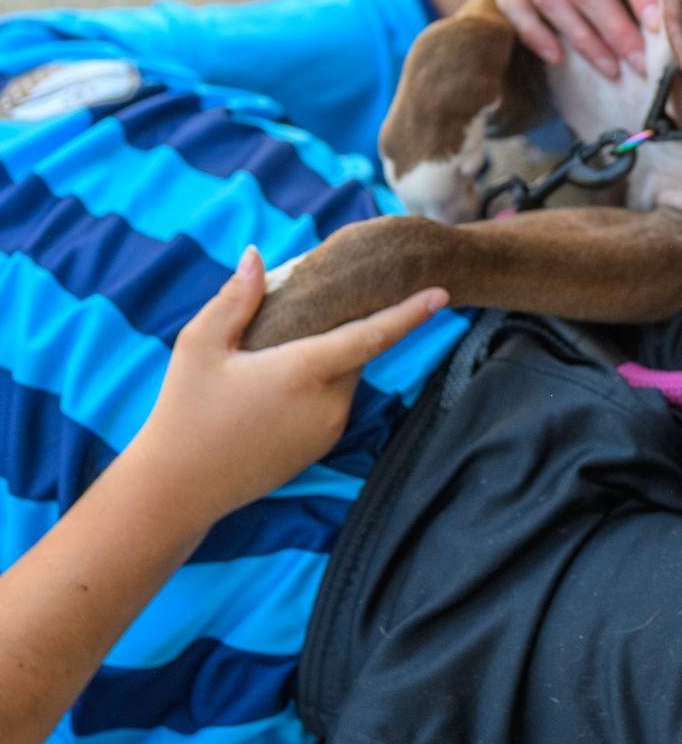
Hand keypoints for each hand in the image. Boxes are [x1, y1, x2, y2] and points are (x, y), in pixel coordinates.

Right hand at [129, 247, 447, 530]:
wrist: (178, 489)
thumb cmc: (185, 410)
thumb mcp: (199, 346)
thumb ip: (236, 299)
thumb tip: (257, 254)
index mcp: (306, 371)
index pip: (372, 335)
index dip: (410, 313)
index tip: (443, 293)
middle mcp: (330, 402)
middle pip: (354, 350)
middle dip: (339, 327)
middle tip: (300, 315)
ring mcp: (330, 428)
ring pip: (344, 376)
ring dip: (325, 358)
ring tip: (272, 358)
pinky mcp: (323, 447)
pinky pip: (334, 401)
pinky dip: (319, 384)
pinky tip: (276, 388)